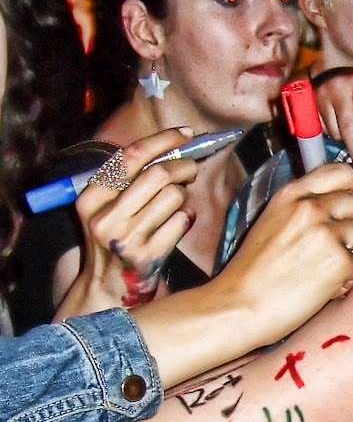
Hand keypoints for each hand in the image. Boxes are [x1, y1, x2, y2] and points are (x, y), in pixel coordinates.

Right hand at [67, 128, 198, 314]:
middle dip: (183, 166)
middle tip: (191, 169)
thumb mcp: (106, 209)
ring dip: (184, 195)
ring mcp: (127, 238)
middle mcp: (105, 217)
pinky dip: (187, 217)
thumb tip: (172, 147)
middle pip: (158, 174)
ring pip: (174, 196)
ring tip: (178, 202)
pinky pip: (182, 221)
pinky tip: (179, 222)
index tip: (186, 133)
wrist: (108, 287)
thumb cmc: (115, 239)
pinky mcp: (148, 256)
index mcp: (91, 198)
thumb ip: (128, 181)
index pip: (131, 157)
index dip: (163, 140)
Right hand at [213, 162, 352, 346]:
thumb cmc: (253, 272)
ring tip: (323, 267)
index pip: (341, 173)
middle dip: (349, 224)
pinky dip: (346, 280)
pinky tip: (322, 288)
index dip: (348, 190)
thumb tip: (337, 203)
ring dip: (350, 252)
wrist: (240, 306)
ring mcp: (327, 233)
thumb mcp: (272, 221)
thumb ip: (302, 207)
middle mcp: (311, 208)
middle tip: (330, 246)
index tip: (341, 208)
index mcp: (291, 194)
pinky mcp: (339, 262)